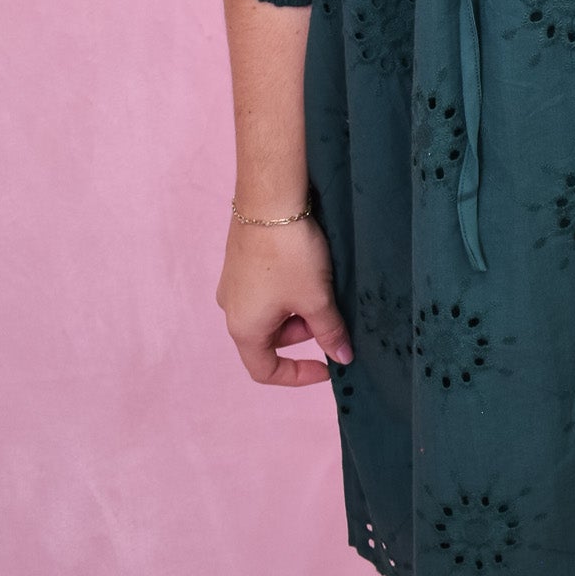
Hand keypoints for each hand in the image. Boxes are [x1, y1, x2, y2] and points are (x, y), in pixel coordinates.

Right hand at [216, 210, 353, 386]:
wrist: (269, 199)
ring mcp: (232, 284)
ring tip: (320, 287)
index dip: (298, 376)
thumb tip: (343, 357)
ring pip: (268, 313)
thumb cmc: (290, 255)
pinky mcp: (239, 262)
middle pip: (269, 340)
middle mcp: (231, 310)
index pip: (265, 371)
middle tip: (327, 312)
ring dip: (295, 310)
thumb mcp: (316, 298)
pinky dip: (286, 292)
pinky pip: (263, 291)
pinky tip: (306, 270)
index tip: (327, 367)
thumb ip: (330, 332)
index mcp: (244, 329)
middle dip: (302, 334)